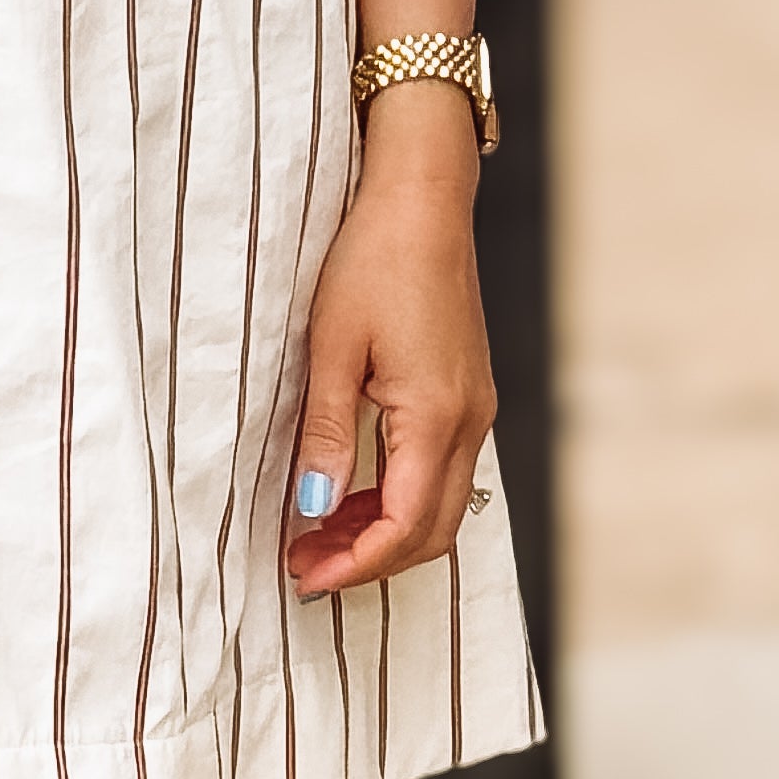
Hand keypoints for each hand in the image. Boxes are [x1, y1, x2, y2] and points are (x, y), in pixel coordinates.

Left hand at [284, 156, 493, 599]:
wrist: (422, 202)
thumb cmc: (374, 260)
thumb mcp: (331, 349)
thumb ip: (327, 436)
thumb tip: (316, 507)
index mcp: (435, 416)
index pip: (404, 527)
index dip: (355, 565)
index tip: (303, 576)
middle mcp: (469, 421)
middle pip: (431, 532)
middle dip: (368, 562)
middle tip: (304, 566)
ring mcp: (475, 409)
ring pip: (439, 506)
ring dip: (383, 533)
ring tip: (317, 534)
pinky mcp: (468, 395)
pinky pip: (441, 472)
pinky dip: (399, 499)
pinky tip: (352, 492)